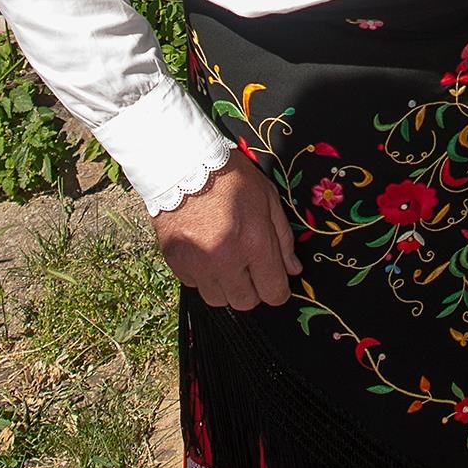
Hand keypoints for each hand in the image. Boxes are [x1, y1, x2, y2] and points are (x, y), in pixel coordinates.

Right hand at [153, 149, 300, 311]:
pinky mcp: (175, 263)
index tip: (277, 283)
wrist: (182, 164)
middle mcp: (225, 260)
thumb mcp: (267, 198)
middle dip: (253, 290)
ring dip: (227, 286)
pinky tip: (206, 253)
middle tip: (251, 267)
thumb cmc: (231, 177)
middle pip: (245, 302)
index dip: (279, 291)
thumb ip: (282, 238)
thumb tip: (292, 270)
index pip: (273, 292)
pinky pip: (194, 285)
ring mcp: (197, 264)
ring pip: (218, 300)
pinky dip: (203, 276)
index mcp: (253, 242)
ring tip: (227, 260)